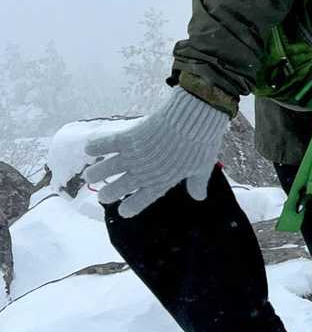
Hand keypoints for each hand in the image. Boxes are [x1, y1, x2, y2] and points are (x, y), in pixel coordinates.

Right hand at [86, 87, 228, 217]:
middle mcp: (145, 172)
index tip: (122, 212)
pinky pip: (109, 143)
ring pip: (110, 168)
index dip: (132, 206)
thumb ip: (197, 182)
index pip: (144, 198)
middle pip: (122, 186)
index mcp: (163, 181)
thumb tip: (199, 197)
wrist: (193, 118)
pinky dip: (97, 145)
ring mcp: (135, 155)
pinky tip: (88, 148)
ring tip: (89, 177)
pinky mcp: (129, 137)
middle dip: (110, 193)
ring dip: (97, 173)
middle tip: (101, 197)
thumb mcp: (202, 166)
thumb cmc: (201, 142)